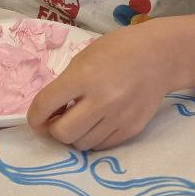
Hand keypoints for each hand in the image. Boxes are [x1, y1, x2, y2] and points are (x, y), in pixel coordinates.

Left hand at [27, 22, 175, 150]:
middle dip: (54, 129)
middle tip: (58, 119)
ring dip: (75, 135)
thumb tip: (51, 111)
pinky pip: (102, 145)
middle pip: (62, 133)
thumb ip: (66, 84)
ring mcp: (118, 117)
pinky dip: (93, 138)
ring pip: (81, 144)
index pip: (45, 105)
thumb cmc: (118, 49)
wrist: (160, 56)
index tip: (36, 118)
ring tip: (80, 119)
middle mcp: (101, 100)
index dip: (34, 116)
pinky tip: (97, 123)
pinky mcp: (131, 129)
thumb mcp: (85, 57)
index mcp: (84, 77)